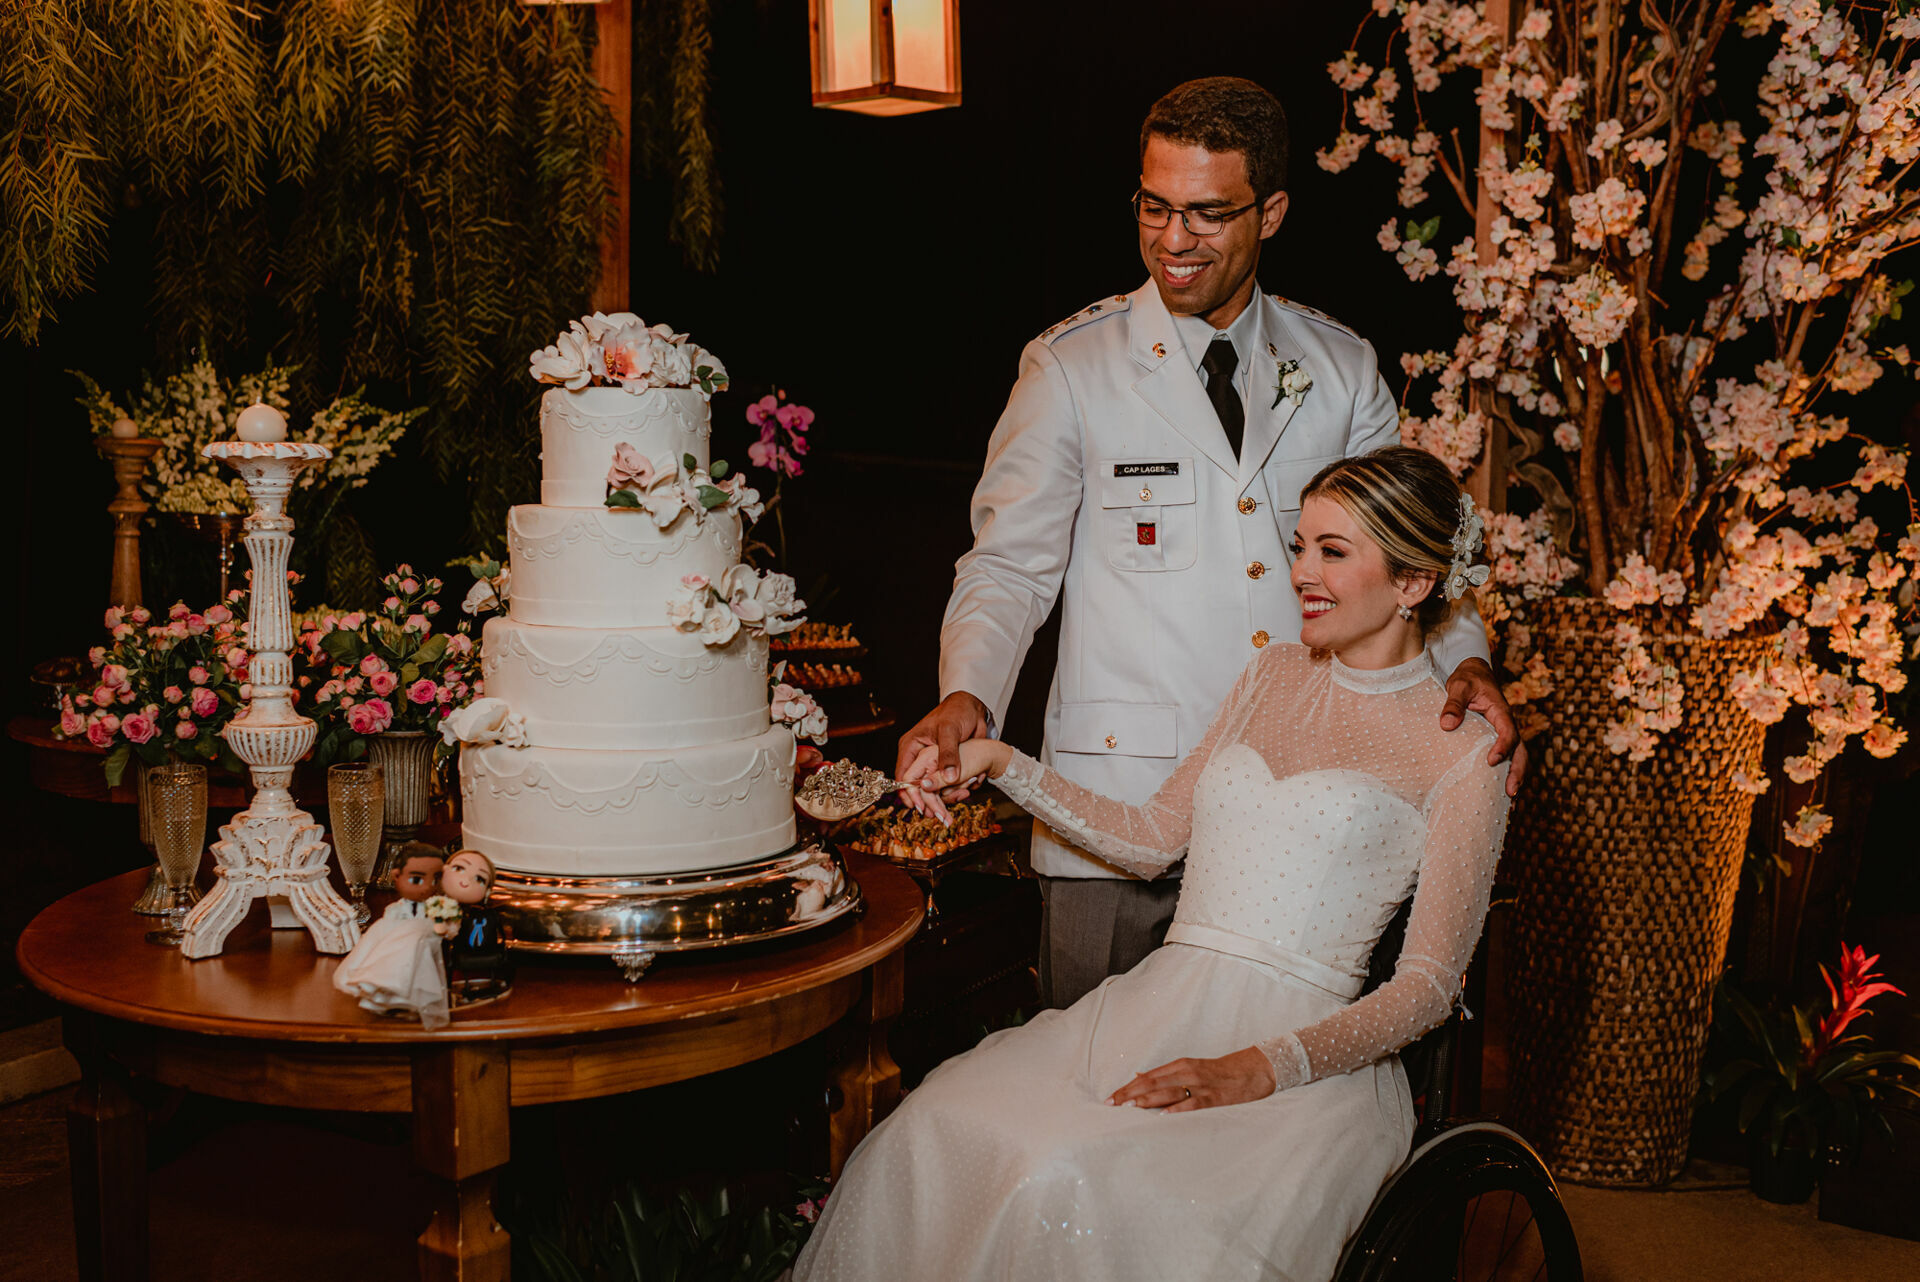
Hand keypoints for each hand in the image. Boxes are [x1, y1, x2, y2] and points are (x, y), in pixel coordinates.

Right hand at [895, 691, 992, 797]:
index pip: (903, 775)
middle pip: (918, 786)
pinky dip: (957, 789)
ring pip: (934, 788)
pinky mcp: (947, 767)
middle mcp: (919, 758)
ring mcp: (933, 764)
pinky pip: (948, 784)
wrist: (975, 708)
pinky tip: (968, 790)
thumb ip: (948, 754)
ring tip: (961, 797)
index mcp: (911, 747)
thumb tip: (949, 778)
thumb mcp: (950, 731)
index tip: (920, 807)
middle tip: (939, 814)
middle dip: (929, 801)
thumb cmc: (956, 712)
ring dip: (947, 797)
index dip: (909, 793)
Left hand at [1107, 1047, 1276, 1112]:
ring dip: (1147, 1100)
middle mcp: (1186, 1072)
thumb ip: (1165, 1075)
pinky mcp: (1214, 1098)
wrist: (1252, 1071)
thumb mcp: (1189, 1068)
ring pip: (1168, 1092)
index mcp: (1179, 1065)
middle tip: (1111, 1104)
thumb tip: (1138, 1076)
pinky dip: (1177, 1109)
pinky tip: (1163, 1116)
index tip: (1111, 1098)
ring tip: (1129, 1107)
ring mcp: (1200, 1085)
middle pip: (1152, 1083)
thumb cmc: (1217, 1072)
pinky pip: (1192, 1104)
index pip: (1147, 1077)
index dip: (1128, 1087)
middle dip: (1130, 1094)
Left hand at [1440, 657, 1527, 796]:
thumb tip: (1447, 724)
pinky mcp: (1497, 736)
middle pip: (1520, 749)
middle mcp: (1506, 723)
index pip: (1508, 731)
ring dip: (1516, 774)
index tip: (1493, 760)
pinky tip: (1498, 787)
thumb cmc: (1467, 678)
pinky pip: (1507, 754)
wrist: (1475, 672)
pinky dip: (1507, 770)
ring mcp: (1503, 731)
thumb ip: (1453, 703)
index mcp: (1501, 710)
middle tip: (1511, 791)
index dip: (1504, 747)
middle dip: (1518, 770)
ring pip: (1517, 755)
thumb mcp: (1459, 686)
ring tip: (1510, 796)